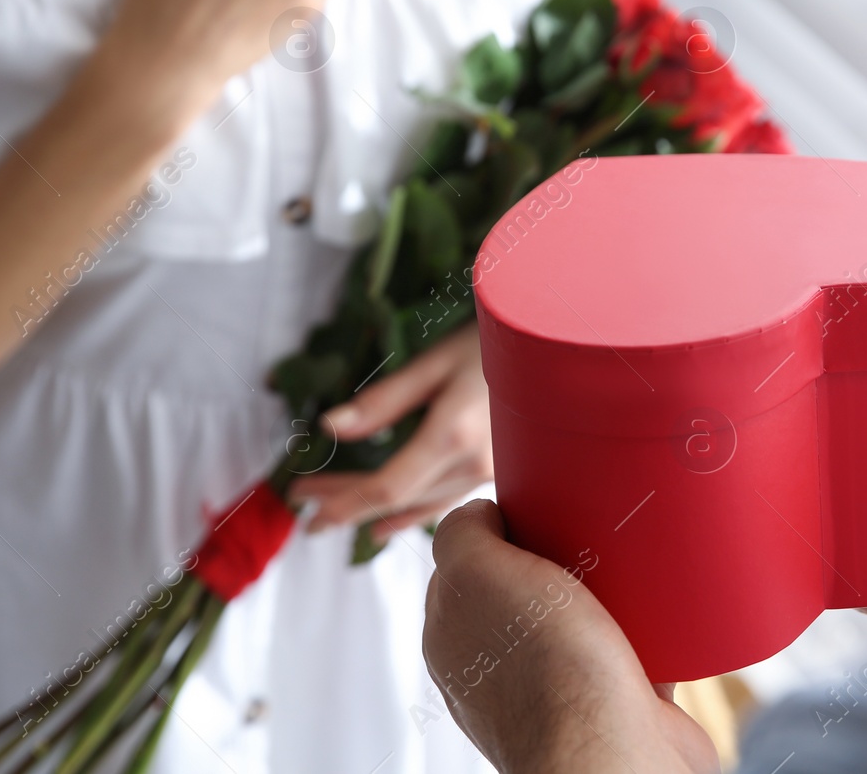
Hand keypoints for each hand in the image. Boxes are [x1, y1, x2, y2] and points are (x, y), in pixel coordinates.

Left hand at [290, 325, 493, 539]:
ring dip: (372, 512)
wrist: (562, 347)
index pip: (386, 486)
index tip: (303, 504)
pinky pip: (447, 503)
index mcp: (455, 435)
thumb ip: (384, 401)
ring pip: (420, 505)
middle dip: (346, 503)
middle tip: (304, 508)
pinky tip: (386, 528)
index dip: (341, 499)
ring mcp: (492, 473)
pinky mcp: (500, 471)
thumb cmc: (499, 340)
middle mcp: (476, 464)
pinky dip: (411, 516)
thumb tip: (329, 428)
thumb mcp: (436, 360)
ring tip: (331, 516)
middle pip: (397, 498)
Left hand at [425, 501, 717, 773]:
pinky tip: (662, 606)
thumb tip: (480, 512)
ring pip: (584, 615)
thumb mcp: (476, 571)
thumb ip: (461, 533)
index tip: (536, 509)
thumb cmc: (544, 666)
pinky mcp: (617, 702)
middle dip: (559, 555)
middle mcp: (500, 665)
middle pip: (528, 584)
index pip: (467, 562)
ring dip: (610, 588)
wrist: (614, 750)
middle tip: (588, 532)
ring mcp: (558, 685)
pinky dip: (652, 629)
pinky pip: (635, 648)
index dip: (500, 527)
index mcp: (455, 635)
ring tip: (631, 561)